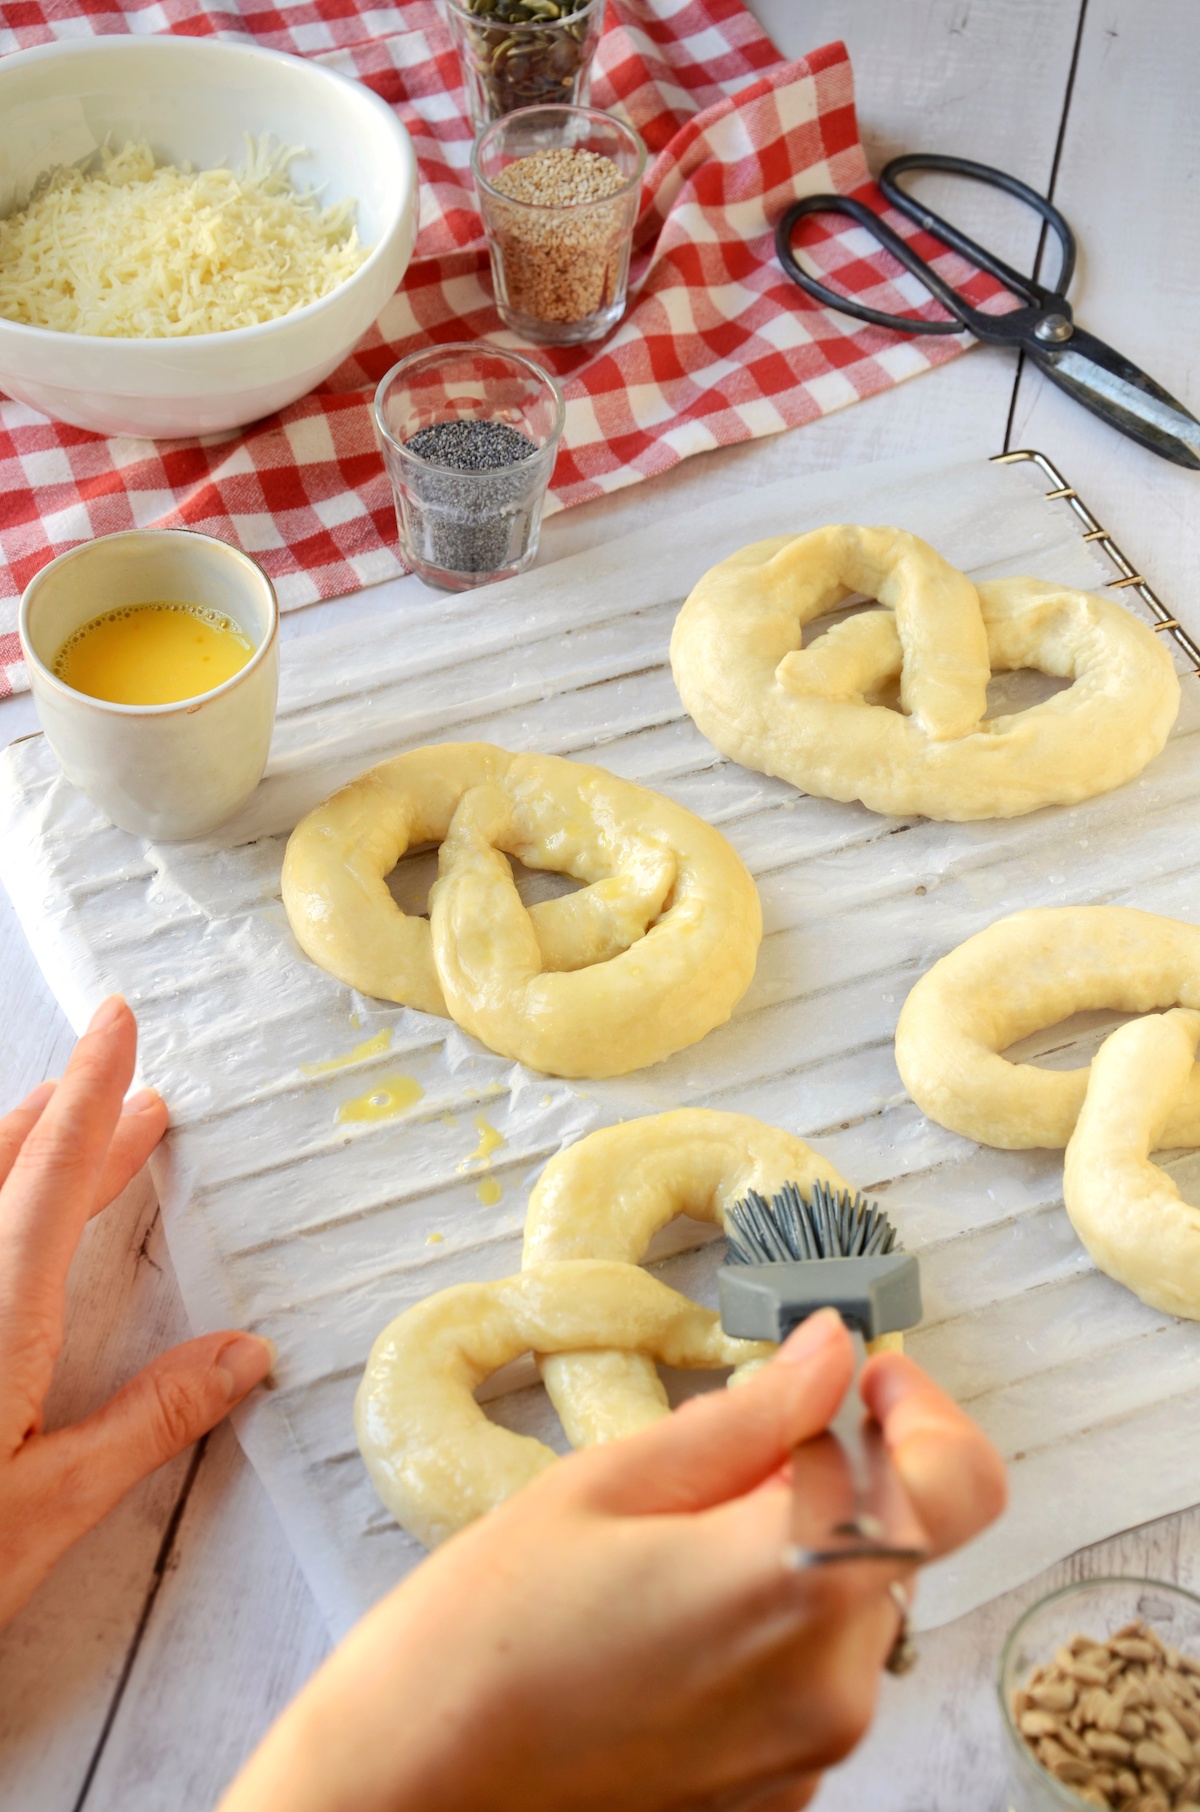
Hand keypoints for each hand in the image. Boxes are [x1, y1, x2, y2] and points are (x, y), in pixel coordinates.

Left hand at [0, 995, 273, 1626]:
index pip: (53, 1171)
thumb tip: (245, 1355)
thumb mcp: (49, 1507)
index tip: (117, 1020)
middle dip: (66, 1118)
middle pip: (2, 1170)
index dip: (93, 1091)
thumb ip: (147, 1420)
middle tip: (127, 1095)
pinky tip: (7, 1241)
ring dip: (17, 1154)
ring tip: (58, 1132)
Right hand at [220, 1309, 1004, 1811]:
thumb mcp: (606, 1484)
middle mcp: (833, 1682)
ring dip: (797, 1551)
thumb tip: (830, 1352)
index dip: (924, 1414)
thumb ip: (747, 1417)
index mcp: (796, 1580)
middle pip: (897, 1538)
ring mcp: (811, 1753)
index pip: (957, 1485)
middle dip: (834, 1479)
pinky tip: (666, 1618)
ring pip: (852, 1606)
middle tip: (727, 1453)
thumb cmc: (480, 1633)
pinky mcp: (778, 1795)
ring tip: (671, 1546)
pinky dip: (770, 1624)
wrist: (404, 1793)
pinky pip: (812, 1675)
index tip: (863, 1381)